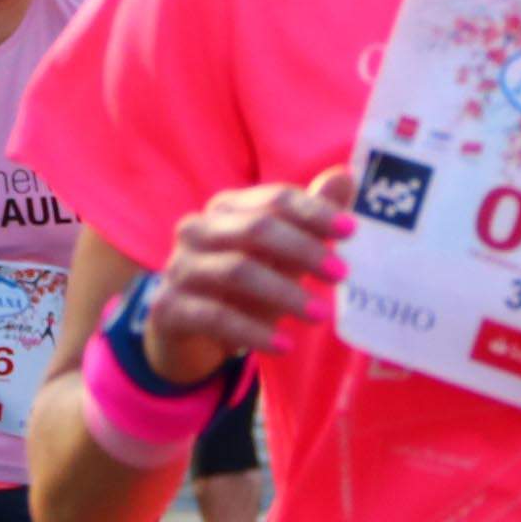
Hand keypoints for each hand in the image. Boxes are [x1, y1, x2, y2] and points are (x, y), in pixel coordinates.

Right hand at [141, 170, 354, 386]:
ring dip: (285, 293)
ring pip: (238, 271)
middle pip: (256, 228)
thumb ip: (309, 219)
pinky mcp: (169, 308)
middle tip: (341, 274)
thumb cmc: (243, 286)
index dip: (314, 212)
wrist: (188, 333)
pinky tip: (285, 346)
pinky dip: (253, 331)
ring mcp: (179, 267)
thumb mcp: (280, 255)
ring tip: (321, 316)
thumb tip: (345, 176)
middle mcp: (197, 229)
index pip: (275, 200)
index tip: (351, 231)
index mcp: (226, 208)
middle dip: (304, 249)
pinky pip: (216, 317)